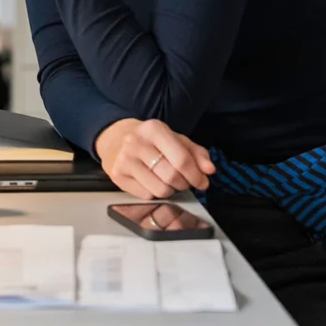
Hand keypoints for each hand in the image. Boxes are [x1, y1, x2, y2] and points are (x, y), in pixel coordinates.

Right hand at [94, 117, 214, 199]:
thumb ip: (196, 153)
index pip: (181, 159)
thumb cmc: (151, 140)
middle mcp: (136, 143)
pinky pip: (145, 196)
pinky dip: (154, 193)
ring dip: (170, 190)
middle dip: (184, 184)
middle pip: (171, 176)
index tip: (202, 182)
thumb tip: (209, 170)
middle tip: (184, 182)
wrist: (116, 138)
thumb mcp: (176, 140)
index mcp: (154, 129)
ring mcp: (124, 160)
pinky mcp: (117, 175)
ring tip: (167, 181)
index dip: (196, 175)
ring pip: (159, 190)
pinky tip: (152, 183)